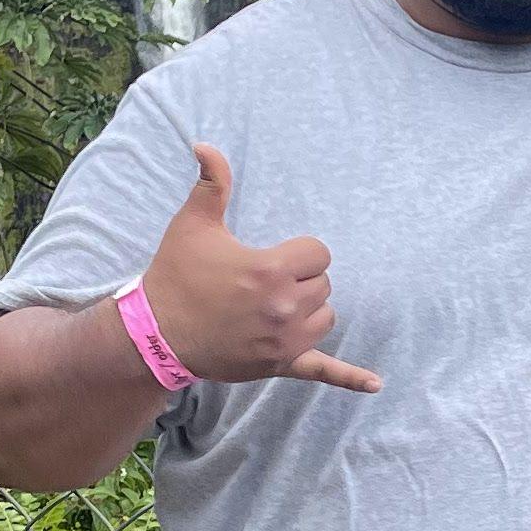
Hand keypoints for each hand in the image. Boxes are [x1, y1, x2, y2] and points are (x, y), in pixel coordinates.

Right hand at [139, 143, 381, 391]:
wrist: (155, 334)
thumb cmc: (176, 276)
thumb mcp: (193, 226)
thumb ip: (211, 184)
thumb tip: (206, 145)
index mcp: (272, 270)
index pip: (319, 254)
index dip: (300, 253)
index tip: (274, 257)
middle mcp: (285, 307)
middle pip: (323, 285)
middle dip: (301, 280)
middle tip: (265, 282)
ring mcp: (285, 341)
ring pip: (326, 317)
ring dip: (310, 311)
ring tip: (278, 307)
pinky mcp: (280, 365)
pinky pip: (323, 371)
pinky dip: (350, 378)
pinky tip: (374, 385)